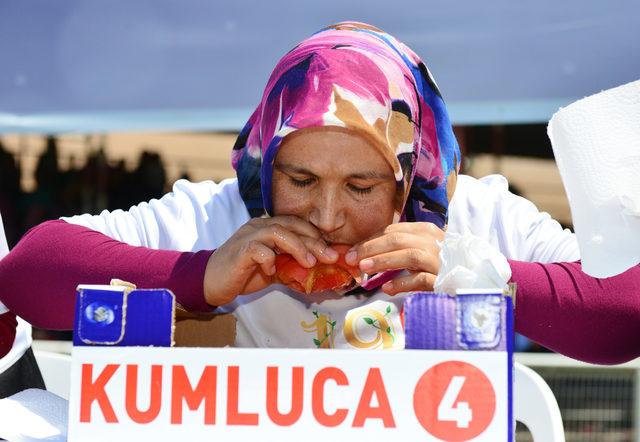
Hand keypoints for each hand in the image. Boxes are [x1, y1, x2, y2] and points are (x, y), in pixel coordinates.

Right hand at [203, 216, 338, 305]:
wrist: (211, 281)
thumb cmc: (244, 274)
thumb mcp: (274, 269)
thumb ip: (292, 266)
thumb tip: (319, 272)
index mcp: (268, 227)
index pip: (297, 223)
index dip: (316, 235)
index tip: (333, 250)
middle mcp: (259, 226)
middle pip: (291, 226)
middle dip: (314, 241)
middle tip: (330, 256)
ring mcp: (248, 236)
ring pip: (277, 232)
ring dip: (297, 246)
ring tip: (310, 262)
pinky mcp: (239, 250)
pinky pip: (258, 249)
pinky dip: (269, 259)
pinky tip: (272, 270)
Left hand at [345, 222, 443, 294]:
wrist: (472, 280)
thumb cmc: (441, 265)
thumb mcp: (420, 251)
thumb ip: (397, 250)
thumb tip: (364, 257)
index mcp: (425, 231)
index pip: (393, 231)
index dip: (370, 240)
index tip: (351, 251)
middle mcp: (434, 242)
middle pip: (398, 240)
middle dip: (371, 248)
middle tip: (351, 259)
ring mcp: (440, 260)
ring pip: (409, 255)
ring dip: (384, 261)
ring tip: (364, 269)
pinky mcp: (444, 279)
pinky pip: (422, 279)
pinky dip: (403, 282)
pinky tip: (387, 288)